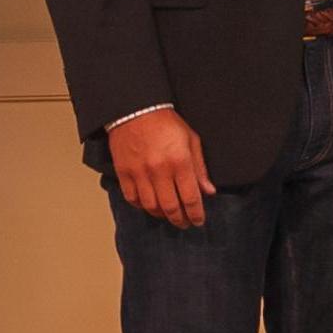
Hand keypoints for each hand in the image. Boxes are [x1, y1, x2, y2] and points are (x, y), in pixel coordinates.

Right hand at [109, 109, 215, 227]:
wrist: (136, 109)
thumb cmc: (166, 122)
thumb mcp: (191, 140)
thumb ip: (200, 168)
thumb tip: (208, 191)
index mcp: (179, 162)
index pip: (191, 198)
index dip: (196, 214)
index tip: (198, 221)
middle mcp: (159, 171)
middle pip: (171, 207)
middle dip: (180, 219)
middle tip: (185, 223)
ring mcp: (140, 173)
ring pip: (151, 206)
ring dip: (162, 215)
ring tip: (169, 216)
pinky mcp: (124, 173)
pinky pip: (132, 198)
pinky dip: (142, 206)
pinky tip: (150, 206)